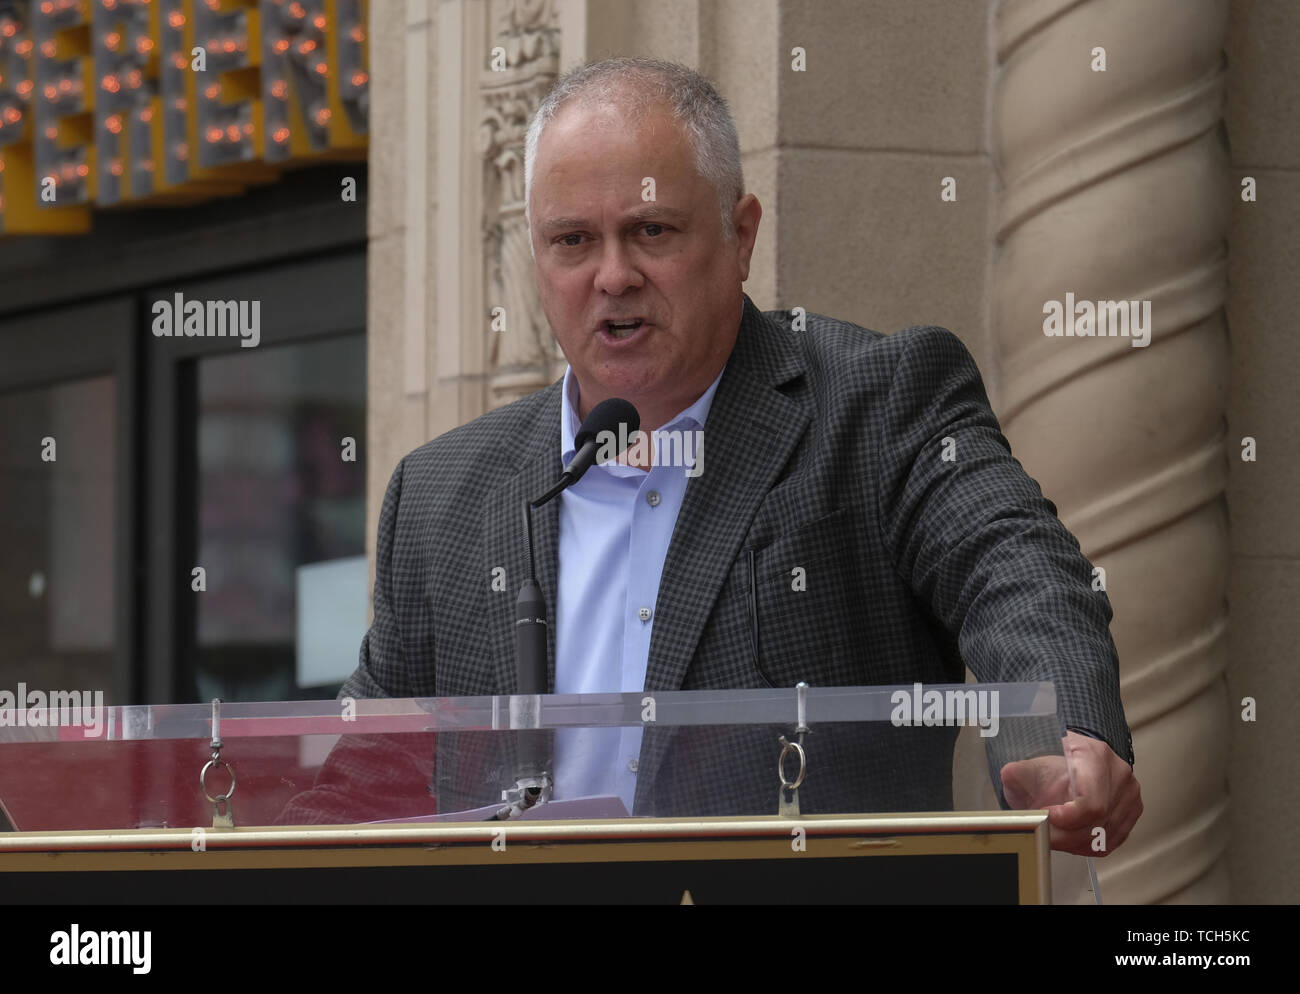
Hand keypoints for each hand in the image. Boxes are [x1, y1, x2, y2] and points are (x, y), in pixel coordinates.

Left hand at [999, 730, 1142, 855]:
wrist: (1071, 766)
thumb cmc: (1051, 766)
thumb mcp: (1030, 767)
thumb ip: (1017, 771)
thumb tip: (1009, 774)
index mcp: (1096, 756)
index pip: (1092, 801)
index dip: (1068, 818)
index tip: (1047, 817)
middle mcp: (1119, 774)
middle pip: (1098, 821)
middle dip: (1065, 834)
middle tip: (1044, 832)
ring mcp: (1129, 795)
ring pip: (1104, 836)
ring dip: (1073, 842)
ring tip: (1053, 833)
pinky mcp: (1130, 813)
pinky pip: (1109, 842)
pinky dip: (1086, 845)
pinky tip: (1069, 837)